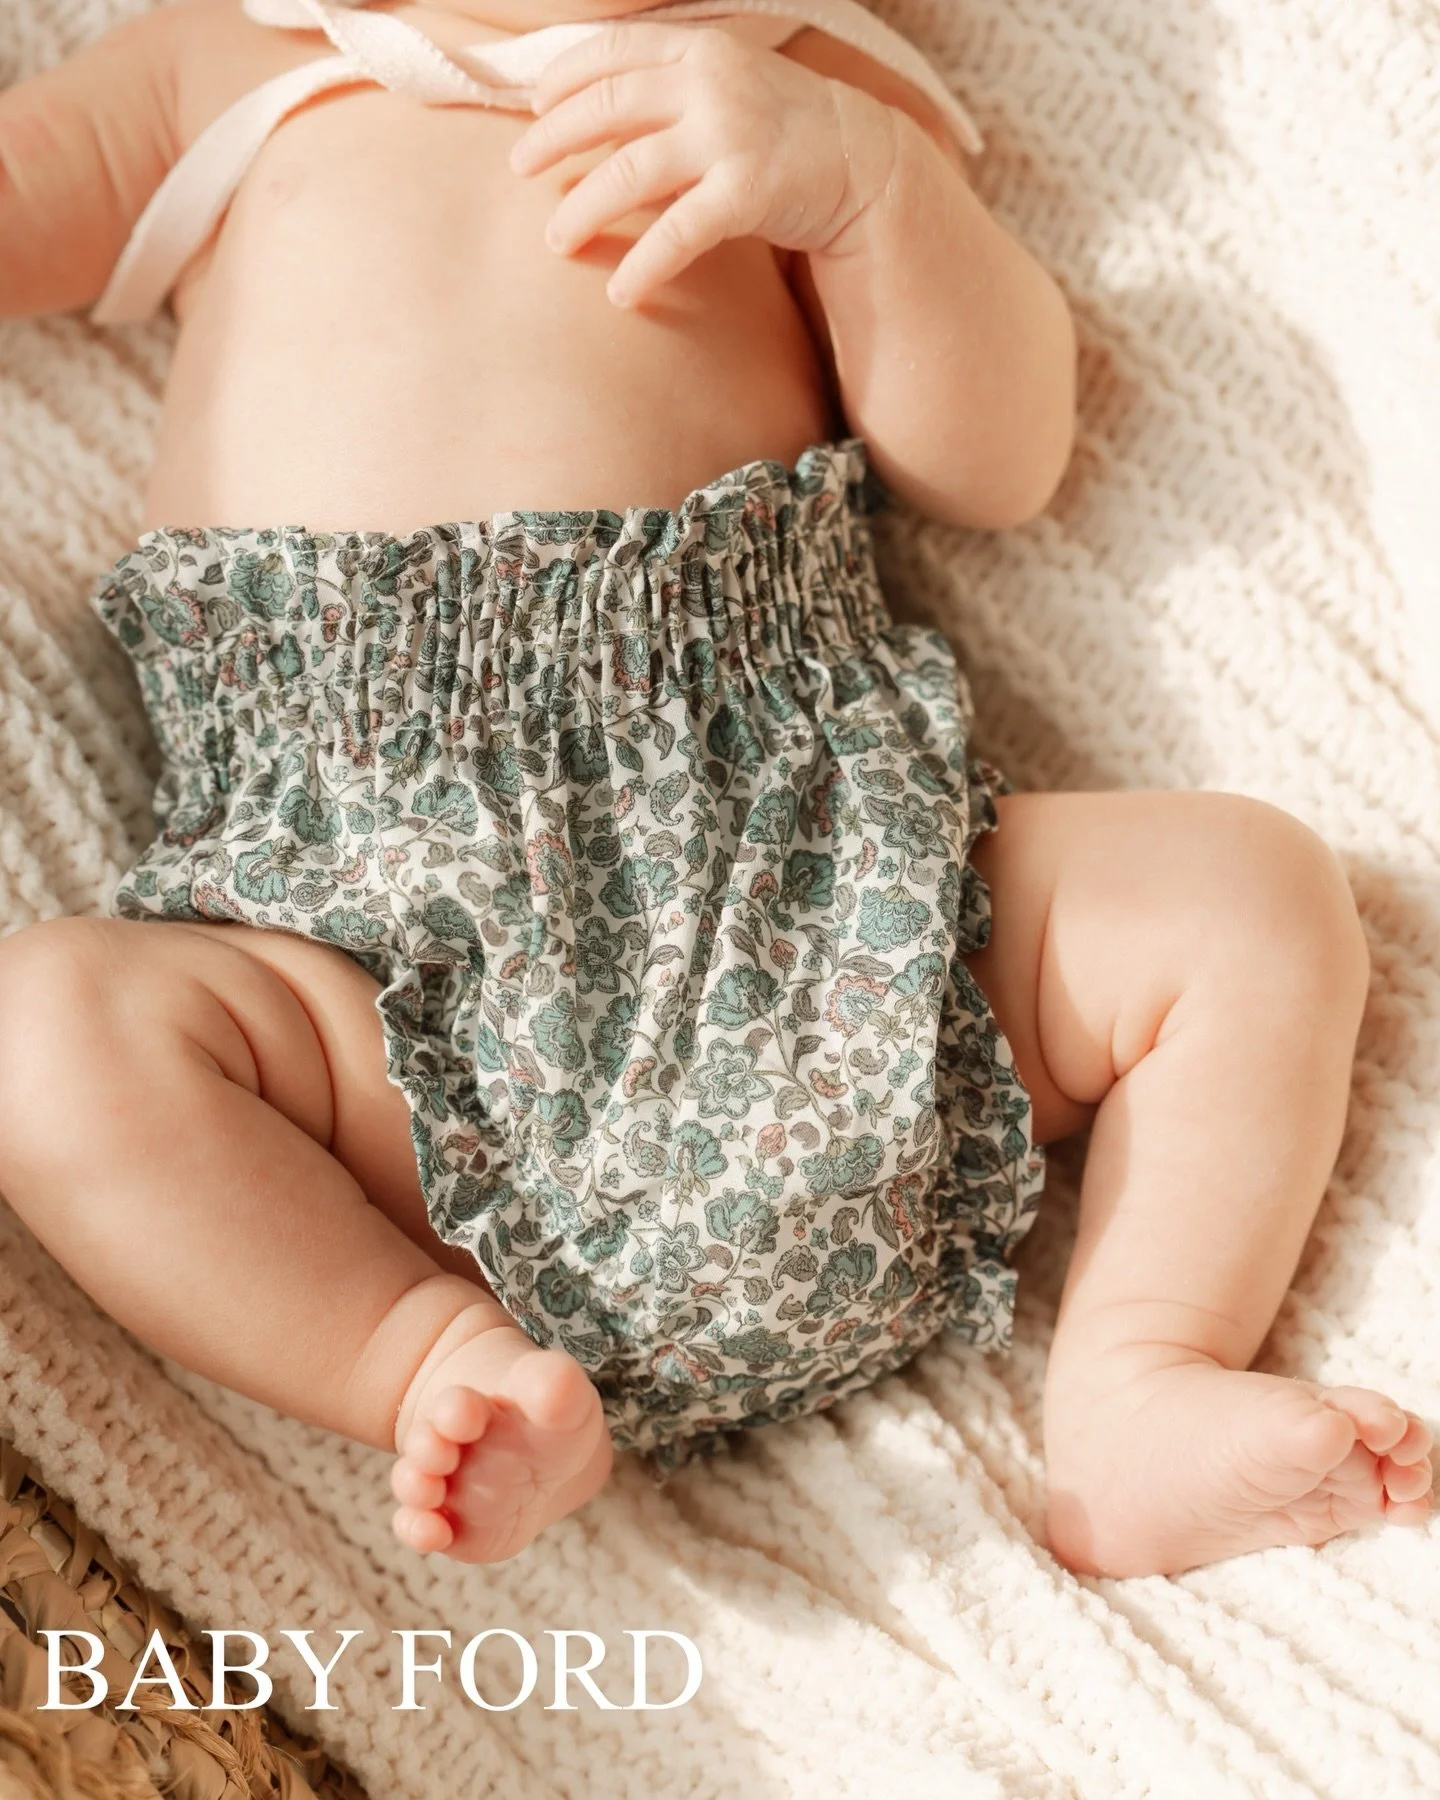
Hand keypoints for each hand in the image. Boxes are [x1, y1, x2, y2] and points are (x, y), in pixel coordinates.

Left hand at [507, 20, 898, 308]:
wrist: (862, 163)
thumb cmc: (779, 129)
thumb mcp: (724, 85)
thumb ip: (667, 88)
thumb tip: (589, 115)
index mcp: (698, 47)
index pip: (609, 51)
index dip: (562, 80)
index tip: (532, 109)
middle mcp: (709, 83)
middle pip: (606, 107)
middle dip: (552, 140)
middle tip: (518, 171)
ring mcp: (728, 137)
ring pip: (629, 172)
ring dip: (583, 209)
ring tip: (556, 240)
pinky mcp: (747, 192)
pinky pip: (677, 233)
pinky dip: (643, 265)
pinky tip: (620, 293)